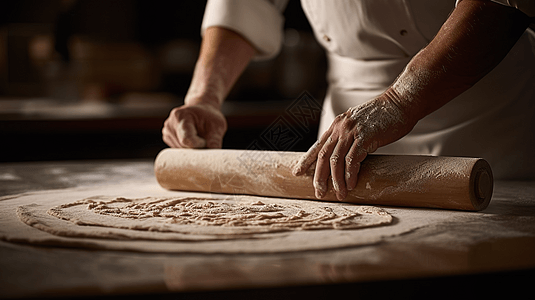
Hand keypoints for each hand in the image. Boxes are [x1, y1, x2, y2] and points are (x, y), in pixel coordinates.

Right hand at [162, 100, 226, 148]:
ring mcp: (167, 131)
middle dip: (196, 149)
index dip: (198, 145)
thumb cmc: (210, 117)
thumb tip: (212, 157)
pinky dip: (187, 149)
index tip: (206, 142)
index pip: (186, 139)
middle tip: (206, 142)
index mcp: (182, 116)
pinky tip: (193, 141)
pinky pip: (178, 150)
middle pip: (184, 147)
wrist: (202, 112)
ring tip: (199, 138)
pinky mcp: (168, 138)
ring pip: (181, 151)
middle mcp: (170, 124)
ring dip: (192, 150)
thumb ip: (214, 141)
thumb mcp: (217, 126)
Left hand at [292, 95, 416, 200]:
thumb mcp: (359, 125)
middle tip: (319, 193)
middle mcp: (340, 128)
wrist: (401, 102)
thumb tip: (345, 158)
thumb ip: (350, 137)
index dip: (307, 160)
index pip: (318, 146)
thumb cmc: (383, 117)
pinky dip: (350, 174)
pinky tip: (351, 184)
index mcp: (337, 125)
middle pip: (323, 156)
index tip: (297, 172)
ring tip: (340, 194)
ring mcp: (352, 132)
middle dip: (319, 177)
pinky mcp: (365, 137)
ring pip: (336, 160)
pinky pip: (352, 159)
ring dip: (336, 180)